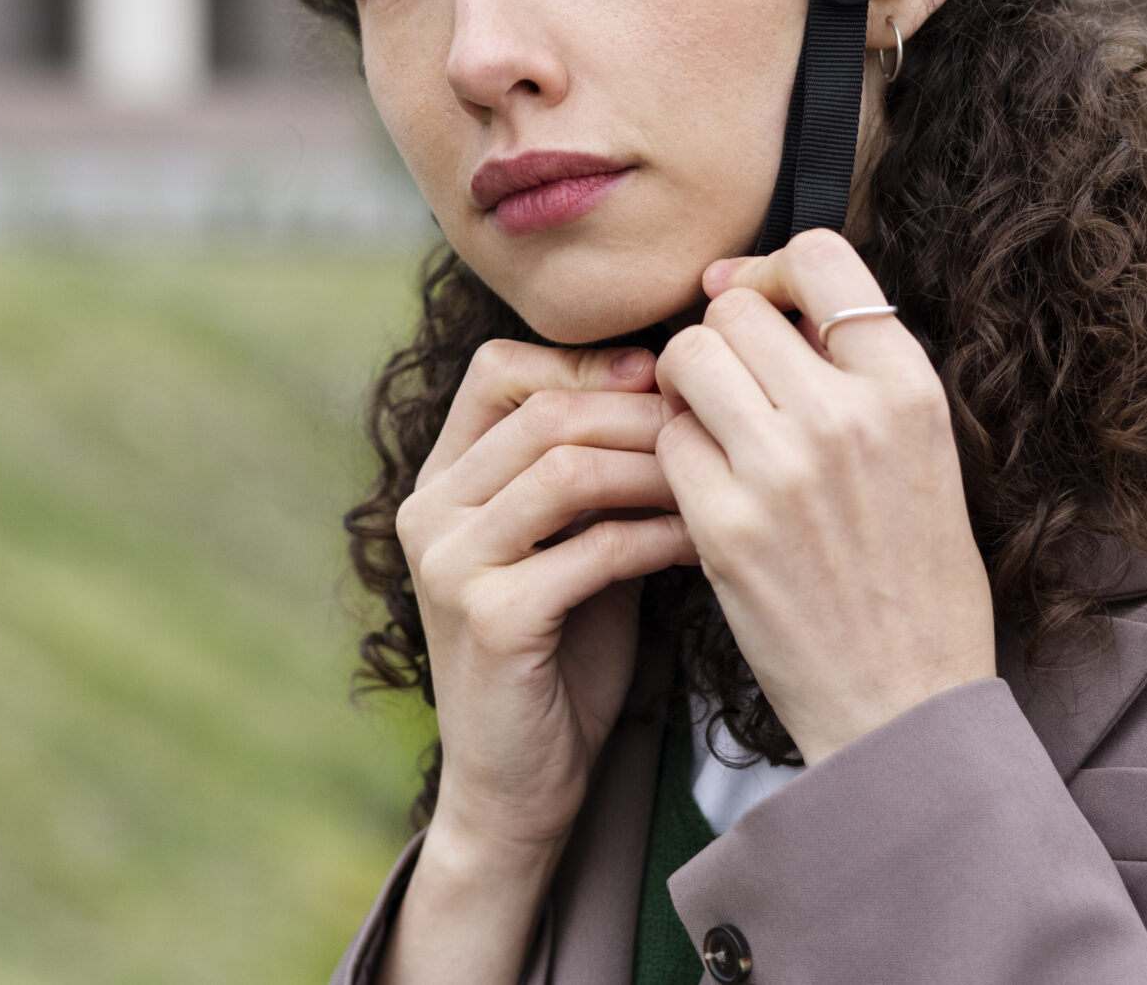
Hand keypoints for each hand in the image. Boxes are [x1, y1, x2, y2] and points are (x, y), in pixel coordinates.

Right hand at [384, 340, 696, 984]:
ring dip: (656, 468)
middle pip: (544, 411)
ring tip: (717, 479)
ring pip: (565, 469)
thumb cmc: (560, 657)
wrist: (520, 785)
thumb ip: (597, 474)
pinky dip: (657, 535)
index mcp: (442, 481)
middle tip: (714, 426)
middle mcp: (430, 511)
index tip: (663, 378)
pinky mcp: (488, 617)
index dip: (585, 361)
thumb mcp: (571, 544)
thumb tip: (681, 388)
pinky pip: (590, 548)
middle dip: (641, 413)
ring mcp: (449, 564)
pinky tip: (701, 541)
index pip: (498, 370)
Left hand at [655, 229, 993, 762]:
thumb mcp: (921, 453)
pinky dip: (674, 457)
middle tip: (732, 391)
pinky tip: (705, 492)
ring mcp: (780, 470)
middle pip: (733, 308)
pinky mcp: (724, 526)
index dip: (771, 272)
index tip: (757, 306)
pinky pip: (665, 441)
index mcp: (908, 388)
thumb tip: (752, 293)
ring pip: (685, 359)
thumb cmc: (915, 576)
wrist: (905, 703)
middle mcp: (846, 415)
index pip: (819, 256)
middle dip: (720, 339)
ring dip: (686, 388)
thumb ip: (854, 371)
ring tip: (713, 434)